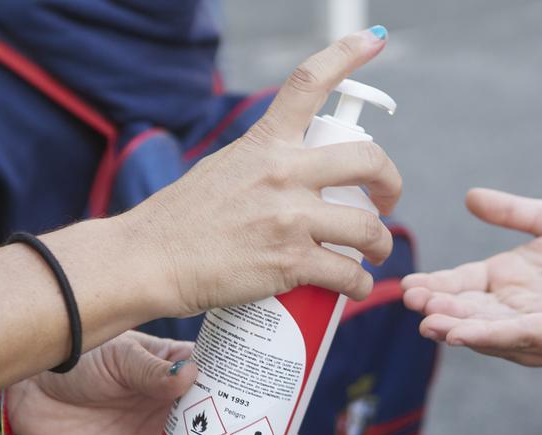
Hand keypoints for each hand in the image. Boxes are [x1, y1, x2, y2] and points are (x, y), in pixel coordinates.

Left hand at [4, 332, 317, 434]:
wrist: (30, 387)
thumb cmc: (80, 358)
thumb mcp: (121, 355)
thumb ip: (151, 368)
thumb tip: (188, 377)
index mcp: (187, 374)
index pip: (241, 388)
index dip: (274, 403)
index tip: (301, 417)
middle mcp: (184, 411)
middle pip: (240, 433)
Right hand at [133, 28, 401, 316]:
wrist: (150, 260)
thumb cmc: (180, 220)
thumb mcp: (223, 168)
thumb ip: (264, 162)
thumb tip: (297, 171)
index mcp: (264, 142)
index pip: (309, 82)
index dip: (348, 55)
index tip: (374, 41)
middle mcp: (282, 172)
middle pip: (368, 161)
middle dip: (390, 183)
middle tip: (387, 201)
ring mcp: (289, 218)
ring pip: (367, 228)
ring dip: (381, 244)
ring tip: (373, 253)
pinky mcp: (290, 263)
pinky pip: (348, 274)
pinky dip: (359, 285)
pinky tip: (354, 287)